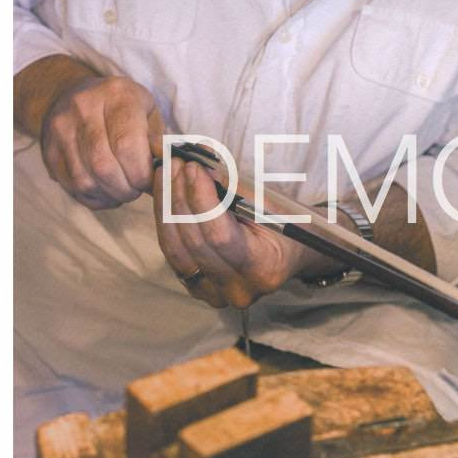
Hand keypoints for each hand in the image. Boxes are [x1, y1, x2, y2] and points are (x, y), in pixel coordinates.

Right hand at [41, 74, 163, 209]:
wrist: (71, 92)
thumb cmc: (122, 106)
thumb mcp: (147, 111)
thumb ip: (158, 138)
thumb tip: (165, 166)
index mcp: (117, 95)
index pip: (127, 146)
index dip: (142, 174)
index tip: (150, 181)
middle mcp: (83, 108)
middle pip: (104, 167)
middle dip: (126, 189)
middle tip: (136, 190)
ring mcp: (60, 129)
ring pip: (86, 181)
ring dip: (110, 196)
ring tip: (123, 192)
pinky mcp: (48, 149)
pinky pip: (71, 186)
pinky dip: (94, 198)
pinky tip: (106, 193)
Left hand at [153, 157, 311, 307]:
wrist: (292, 255)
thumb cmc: (287, 225)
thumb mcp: (269, 203)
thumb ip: (233, 187)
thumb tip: (199, 165)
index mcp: (264, 269)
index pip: (220, 236)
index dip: (202, 199)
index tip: (193, 167)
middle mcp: (238, 289)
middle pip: (194, 242)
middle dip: (179, 197)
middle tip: (174, 163)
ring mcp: (215, 295)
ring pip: (176, 250)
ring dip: (166, 207)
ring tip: (165, 175)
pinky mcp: (199, 289)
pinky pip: (174, 255)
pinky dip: (167, 223)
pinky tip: (166, 197)